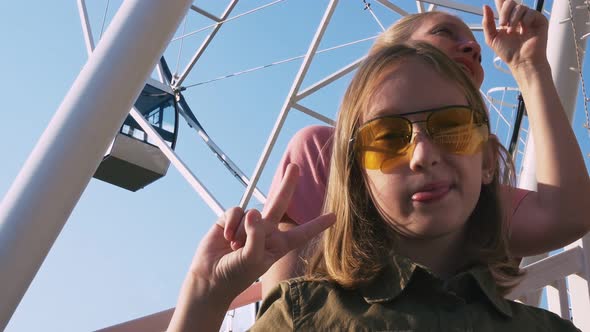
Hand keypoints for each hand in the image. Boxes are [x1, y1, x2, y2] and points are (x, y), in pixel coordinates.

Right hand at [187, 164, 335, 299]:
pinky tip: (226, 237)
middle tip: (295, 167)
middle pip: (279, 203)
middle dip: (287, 184)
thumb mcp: (253, 259)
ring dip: (243, 229)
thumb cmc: (236, 274)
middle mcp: (265, 231)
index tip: (334, 216)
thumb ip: (256, 235)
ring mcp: (248, 225)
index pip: (301, 233)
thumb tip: (253, 212)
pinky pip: (235, 211)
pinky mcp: (231, 220)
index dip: (317, 225)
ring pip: (252, 211)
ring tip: (235, 246)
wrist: (210, 278)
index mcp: (278, 245)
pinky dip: (232, 223)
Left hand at [482, 0, 548, 69]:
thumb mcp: (492, 38)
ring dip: (513, 20)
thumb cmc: (507, 52)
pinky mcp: (539, 20)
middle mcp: (517, 17)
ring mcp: (529, 18)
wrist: (521, 61)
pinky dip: (525, 21)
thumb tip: (485, 6)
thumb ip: (487, 22)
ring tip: (512, 32)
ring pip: (520, 7)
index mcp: (506, 19)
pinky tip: (524, 31)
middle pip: (510, 2)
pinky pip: (531, 13)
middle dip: (504, 13)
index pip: (503, 4)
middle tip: (502, 25)